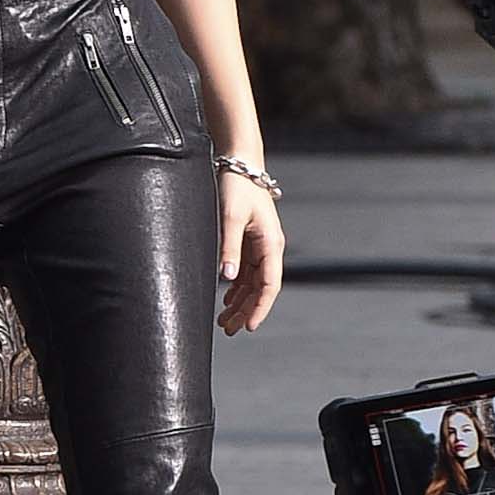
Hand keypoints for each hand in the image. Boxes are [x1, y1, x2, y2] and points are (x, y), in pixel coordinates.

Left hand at [218, 172, 283, 334]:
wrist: (240, 164)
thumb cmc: (237, 187)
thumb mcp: (231, 217)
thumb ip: (229, 247)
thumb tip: (226, 278)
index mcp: (271, 244)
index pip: (269, 286)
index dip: (260, 308)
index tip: (249, 326)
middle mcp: (269, 248)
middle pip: (260, 289)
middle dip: (246, 311)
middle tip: (228, 330)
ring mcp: (259, 246)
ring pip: (252, 283)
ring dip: (239, 303)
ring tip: (224, 322)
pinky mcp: (249, 242)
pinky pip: (245, 273)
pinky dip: (236, 289)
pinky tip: (225, 300)